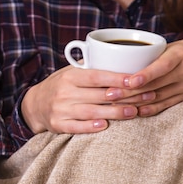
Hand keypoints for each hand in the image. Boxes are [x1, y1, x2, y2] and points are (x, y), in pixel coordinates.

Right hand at [21, 65, 143, 134]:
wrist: (35, 104)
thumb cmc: (62, 85)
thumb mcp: (71, 72)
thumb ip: (91, 67)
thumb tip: (122, 56)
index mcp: (70, 76)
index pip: (96, 76)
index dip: (116, 78)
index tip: (136, 79)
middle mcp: (65, 92)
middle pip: (99, 95)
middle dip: (126, 96)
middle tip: (147, 96)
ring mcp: (61, 109)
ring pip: (91, 111)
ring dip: (115, 112)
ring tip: (134, 112)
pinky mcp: (58, 124)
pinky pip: (76, 127)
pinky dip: (91, 126)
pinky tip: (106, 125)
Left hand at [105, 40, 182, 115]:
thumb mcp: (174, 46)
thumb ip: (153, 53)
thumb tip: (120, 58)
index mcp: (181, 54)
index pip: (162, 66)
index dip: (145, 75)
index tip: (128, 81)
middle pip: (155, 84)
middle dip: (129, 91)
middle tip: (108, 94)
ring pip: (158, 97)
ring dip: (135, 102)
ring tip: (114, 104)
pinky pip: (166, 105)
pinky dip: (149, 109)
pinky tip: (134, 112)